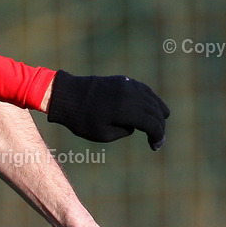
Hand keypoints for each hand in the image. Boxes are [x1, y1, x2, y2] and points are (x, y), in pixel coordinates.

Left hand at [47, 70, 169, 148]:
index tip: (155, 146)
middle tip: (157, 138)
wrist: (65, 96)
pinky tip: (150, 106)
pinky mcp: (122, 80)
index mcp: (126, 110)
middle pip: (155, 111)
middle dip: (159, 126)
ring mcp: (127, 85)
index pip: (152, 124)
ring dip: (158, 110)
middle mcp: (130, 95)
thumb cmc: (80, 119)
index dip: (158, 136)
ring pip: (152, 98)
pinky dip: (150, 99)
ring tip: (160, 122)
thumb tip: (135, 125)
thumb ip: (124, 131)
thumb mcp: (102, 134)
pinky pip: (143, 89)